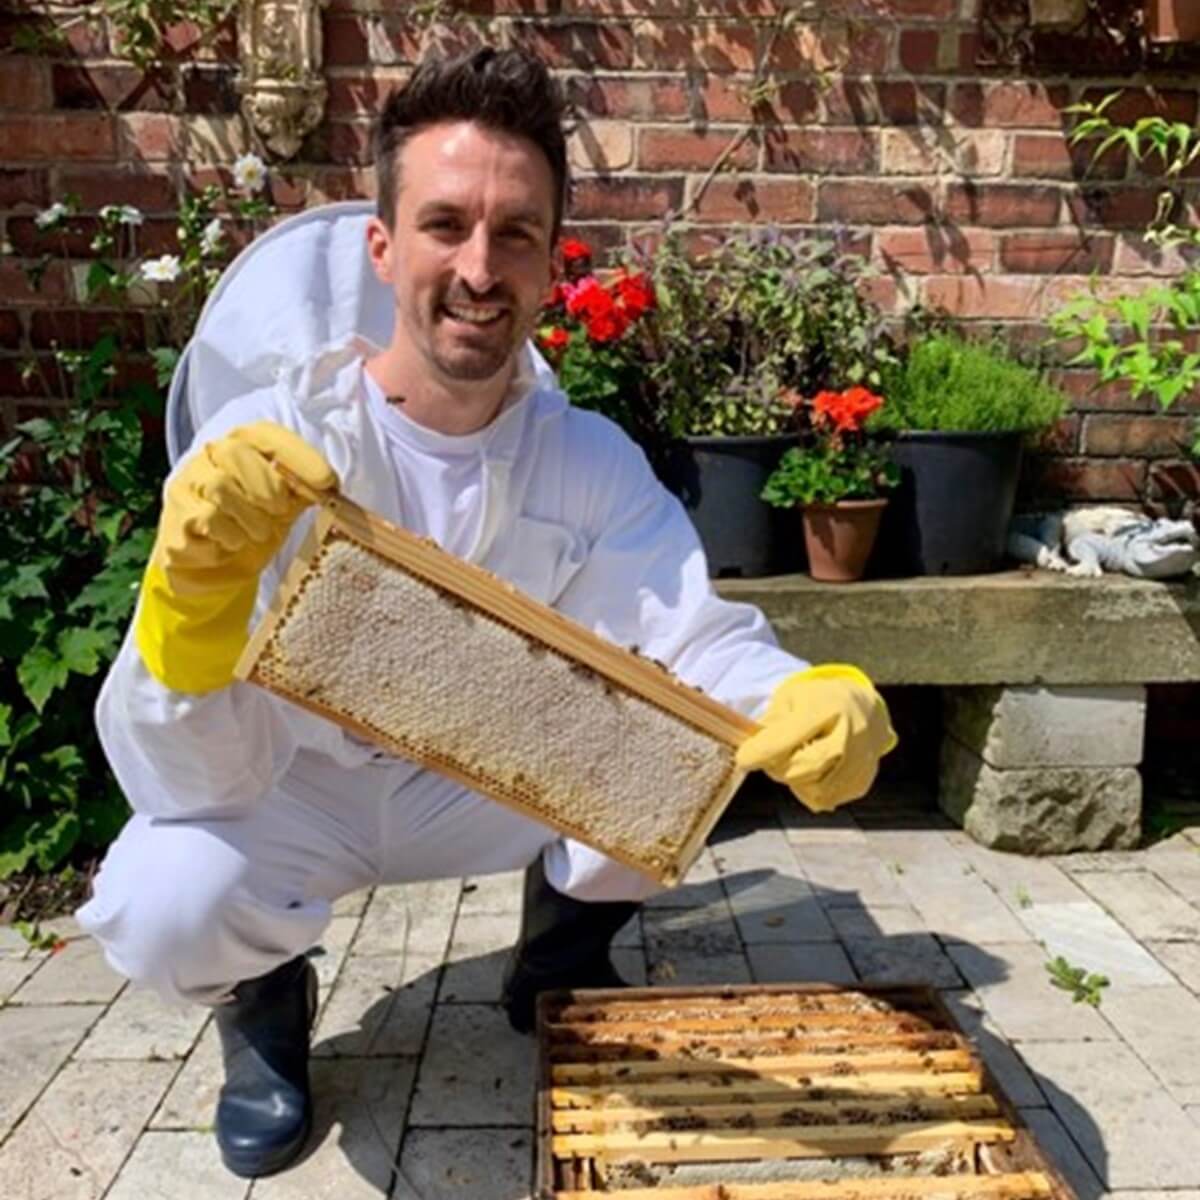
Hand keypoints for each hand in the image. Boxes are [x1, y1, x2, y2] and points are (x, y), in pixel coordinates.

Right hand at [135, 422, 336, 692]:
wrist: (213, 570)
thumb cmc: (251, 527)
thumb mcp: (284, 508)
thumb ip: (303, 493)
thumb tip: (331, 488)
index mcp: (242, 446)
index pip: (267, 435)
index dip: (300, 456)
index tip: (328, 482)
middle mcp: (209, 457)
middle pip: (236, 454)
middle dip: (267, 487)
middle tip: (279, 513)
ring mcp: (187, 484)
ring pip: (219, 487)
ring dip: (249, 518)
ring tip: (255, 534)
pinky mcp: (176, 516)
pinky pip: (204, 519)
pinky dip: (228, 539)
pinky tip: (230, 546)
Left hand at [735, 664, 896, 812]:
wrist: (864, 709)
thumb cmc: (820, 702)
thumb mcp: (791, 697)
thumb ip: (770, 723)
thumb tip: (750, 749)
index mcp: (826, 710)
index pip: (785, 740)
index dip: (758, 753)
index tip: (742, 758)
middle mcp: (848, 737)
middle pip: (797, 770)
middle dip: (775, 767)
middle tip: (769, 756)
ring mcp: (859, 763)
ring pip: (810, 790)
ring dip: (794, 779)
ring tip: (794, 758)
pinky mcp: (860, 782)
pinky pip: (824, 799)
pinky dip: (810, 788)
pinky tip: (812, 769)